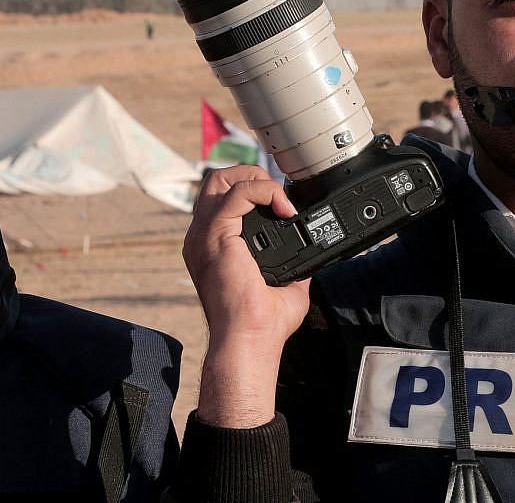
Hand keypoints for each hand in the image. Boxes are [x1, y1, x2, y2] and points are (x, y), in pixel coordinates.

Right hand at [184, 165, 310, 426]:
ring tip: (282, 201)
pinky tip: (285, 210)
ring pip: (223, 179)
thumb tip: (311, 254)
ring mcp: (205, 234)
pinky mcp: (215, 234)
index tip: (284, 205)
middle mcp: (203, 237)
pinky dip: (266, 192)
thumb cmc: (262, 322)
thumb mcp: (284, 281)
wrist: (249, 338)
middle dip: (252, 176)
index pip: (224, 199)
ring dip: (258, 180)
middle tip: (279, 197)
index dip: (254, 191)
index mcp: (214, 246)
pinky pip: (238, 192)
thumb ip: (291, 260)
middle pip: (218, 181)